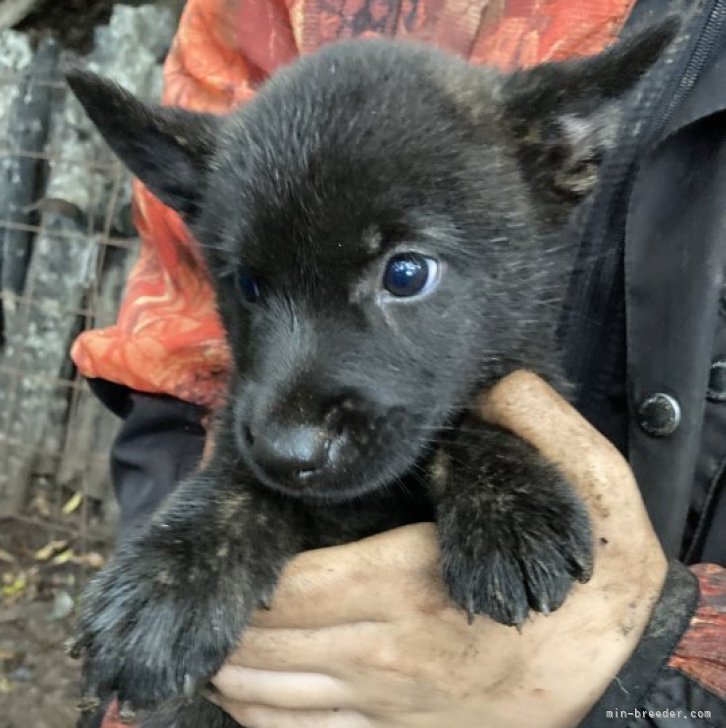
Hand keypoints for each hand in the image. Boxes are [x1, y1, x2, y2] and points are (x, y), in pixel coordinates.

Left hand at [209, 371, 667, 727]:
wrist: (629, 676)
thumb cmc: (601, 581)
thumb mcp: (592, 483)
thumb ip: (537, 424)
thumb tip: (492, 380)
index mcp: (416, 587)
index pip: (299, 588)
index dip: (252, 569)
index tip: (233, 536)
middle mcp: (391, 656)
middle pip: (272, 645)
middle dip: (230, 616)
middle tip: (212, 579)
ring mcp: (392, 708)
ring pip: (274, 697)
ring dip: (233, 664)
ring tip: (216, 628)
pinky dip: (259, 713)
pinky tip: (246, 687)